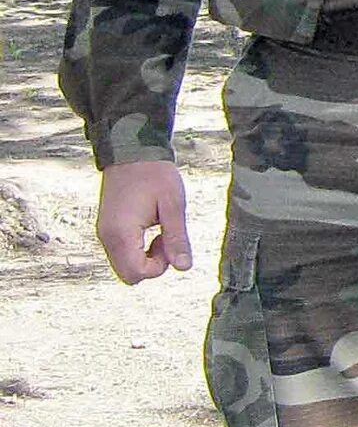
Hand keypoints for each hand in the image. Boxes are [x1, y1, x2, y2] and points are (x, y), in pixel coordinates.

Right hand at [97, 161, 193, 284]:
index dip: (159, 267)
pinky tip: (149, 227)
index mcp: (121, 233)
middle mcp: (107, 237)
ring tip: (159, 230)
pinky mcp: (107, 227)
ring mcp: (104, 233)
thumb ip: (177, 238)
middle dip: (152, 265)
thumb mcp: (173, 206)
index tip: (170, 243)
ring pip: (124, 264)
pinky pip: (121, 251)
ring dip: (144, 257)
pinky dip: (137, 248)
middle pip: (128, 275)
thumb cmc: (154, 174)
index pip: (136, 273)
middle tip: (165, 239)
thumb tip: (183, 267)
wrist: (131, 152)